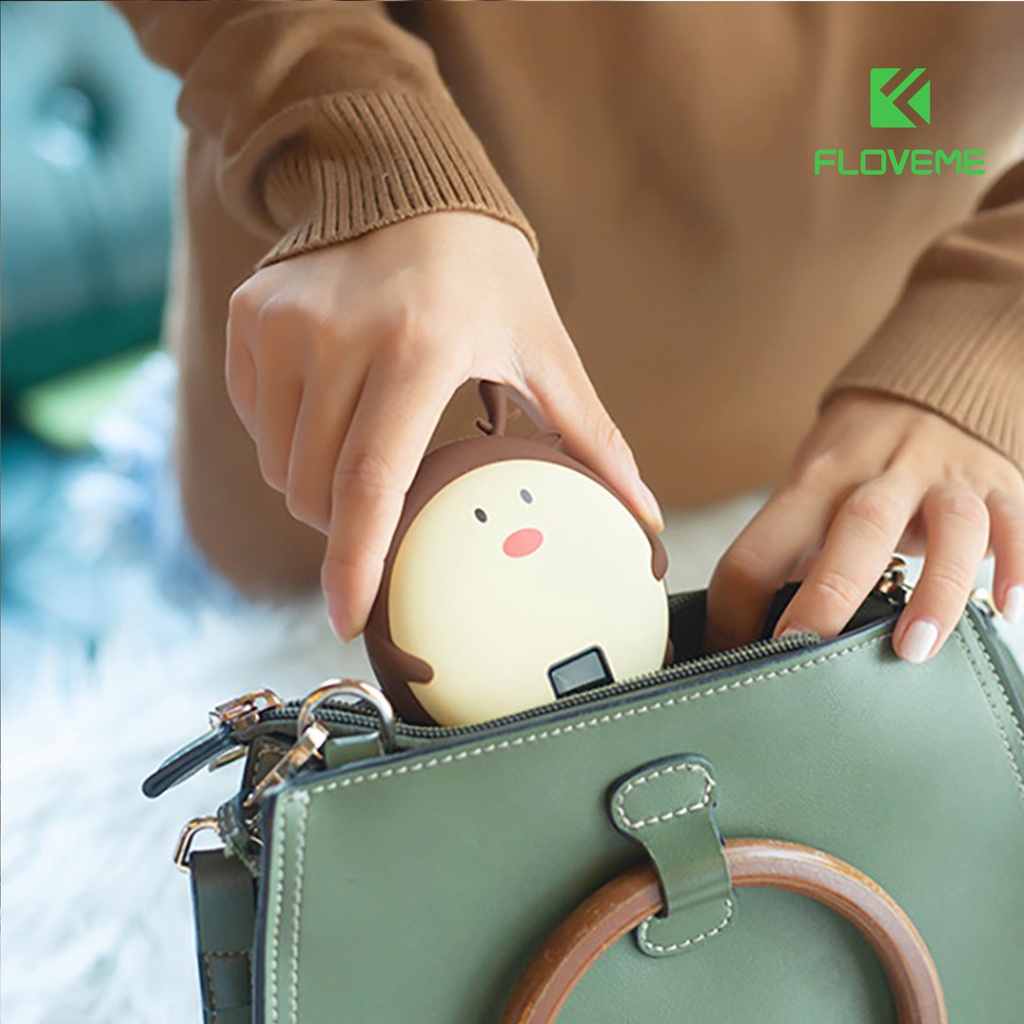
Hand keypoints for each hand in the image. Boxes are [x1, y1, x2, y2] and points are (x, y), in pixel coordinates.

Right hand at [226, 211, 661, 639]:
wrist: (405, 183)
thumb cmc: (487, 278)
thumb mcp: (544, 350)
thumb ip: (590, 438)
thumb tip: (645, 517)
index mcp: (419, 349)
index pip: (369, 481)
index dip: (354, 562)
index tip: (348, 618)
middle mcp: (337, 333)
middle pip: (316, 489)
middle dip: (346, 526)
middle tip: (388, 506)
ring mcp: (281, 322)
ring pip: (279, 464)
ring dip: (317, 487)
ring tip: (365, 447)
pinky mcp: (250, 317)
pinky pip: (254, 421)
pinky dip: (289, 439)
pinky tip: (331, 404)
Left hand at [706, 391, 1023, 660]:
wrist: (928, 388)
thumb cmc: (855, 460)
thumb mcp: (812, 489)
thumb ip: (793, 552)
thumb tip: (750, 636)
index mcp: (814, 481)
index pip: (761, 546)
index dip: (735, 607)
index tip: (733, 658)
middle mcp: (878, 473)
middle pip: (856, 528)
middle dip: (827, 594)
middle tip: (801, 649)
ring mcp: (944, 478)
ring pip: (949, 527)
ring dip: (933, 590)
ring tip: (912, 649)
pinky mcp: (1000, 485)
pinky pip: (1016, 521)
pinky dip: (1017, 563)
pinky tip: (1008, 608)